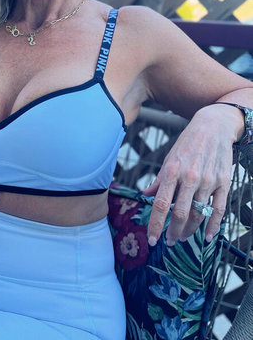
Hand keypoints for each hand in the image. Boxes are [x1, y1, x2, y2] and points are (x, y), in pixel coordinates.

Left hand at [141, 105, 234, 245]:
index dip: (155, 224)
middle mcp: (189, 177)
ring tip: (182, 237)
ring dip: (190, 230)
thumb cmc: (187, 144)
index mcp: (172, 171)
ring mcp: (208, 181)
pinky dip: (213, 226)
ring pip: (198, 214)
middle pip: (180, 213)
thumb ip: (159, 180)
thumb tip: (145, 194)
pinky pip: (219, 210)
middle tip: (169, 242)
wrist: (213, 127)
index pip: (161, 204)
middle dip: (173, 232)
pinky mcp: (223, 183)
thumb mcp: (168, 158)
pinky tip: (208, 236)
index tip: (152, 239)